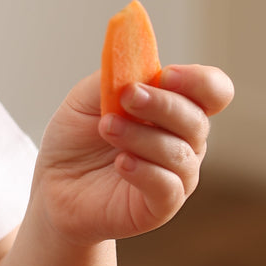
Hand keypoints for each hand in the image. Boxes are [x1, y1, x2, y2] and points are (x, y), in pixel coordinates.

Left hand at [35, 63, 233, 244]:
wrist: (54, 186)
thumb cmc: (76, 139)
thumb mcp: (87, 97)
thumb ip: (115, 75)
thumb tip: (138, 58)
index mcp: (173, 109)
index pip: (212, 91)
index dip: (198, 81)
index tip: (166, 74)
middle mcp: (183, 142)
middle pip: (197, 120)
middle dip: (162, 104)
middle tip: (127, 96)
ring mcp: (176, 176)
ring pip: (180, 153)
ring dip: (142, 136)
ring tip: (107, 128)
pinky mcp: (159, 207)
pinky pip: (168, 188)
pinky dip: (146, 171)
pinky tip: (121, 162)